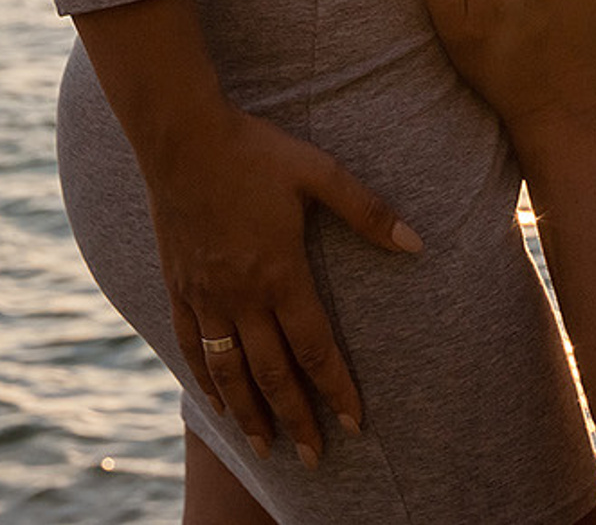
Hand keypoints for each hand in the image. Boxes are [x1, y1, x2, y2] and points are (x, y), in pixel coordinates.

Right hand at [143, 104, 423, 465]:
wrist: (182, 138)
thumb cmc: (257, 150)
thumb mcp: (320, 172)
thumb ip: (368, 211)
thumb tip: (417, 243)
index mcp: (281, 272)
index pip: (315, 348)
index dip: (336, 389)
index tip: (355, 424)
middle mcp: (241, 295)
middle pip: (272, 373)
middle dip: (296, 419)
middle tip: (314, 458)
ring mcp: (205, 295)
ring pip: (227, 372)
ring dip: (248, 413)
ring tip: (265, 447)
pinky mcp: (178, 287)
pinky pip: (190, 346)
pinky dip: (203, 381)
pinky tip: (214, 402)